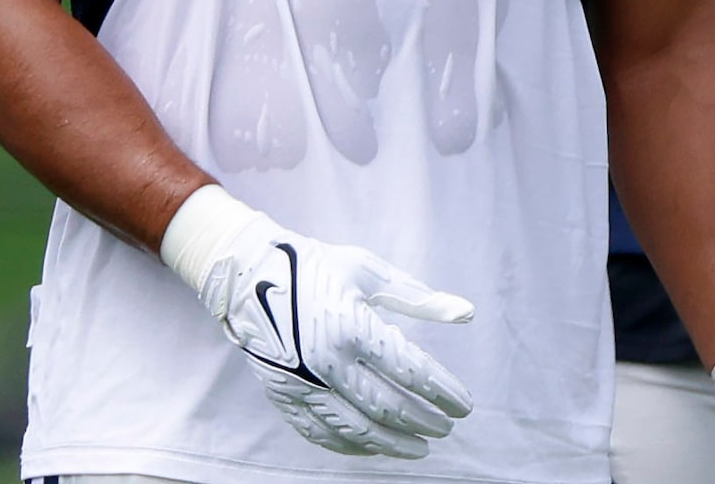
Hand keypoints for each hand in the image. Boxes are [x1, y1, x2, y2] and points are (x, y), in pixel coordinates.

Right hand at [160, 183, 473, 458]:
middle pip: (386, 406)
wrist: (247, 276)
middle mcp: (325, 362)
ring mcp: (301, 384)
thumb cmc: (317, 267)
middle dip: (423, 421)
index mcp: (352, 327)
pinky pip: (320, 432)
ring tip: (420, 448)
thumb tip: (467, 314)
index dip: (442, 391)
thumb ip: (419, 298)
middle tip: (448, 428)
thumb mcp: (370, 273)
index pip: (410, 371)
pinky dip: (350, 446)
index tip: (464, 405)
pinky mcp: (282, 395)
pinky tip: (374, 447)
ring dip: (391, 442)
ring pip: (354, 429)